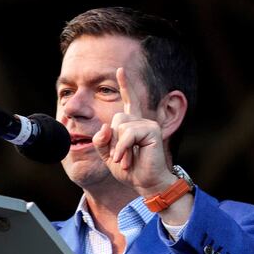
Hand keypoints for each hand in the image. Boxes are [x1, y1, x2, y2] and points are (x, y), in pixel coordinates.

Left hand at [92, 68, 174, 197]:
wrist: (145, 183)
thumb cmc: (129, 169)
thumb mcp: (108, 155)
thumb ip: (101, 141)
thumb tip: (104, 126)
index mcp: (131, 125)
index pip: (128, 101)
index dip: (125, 85)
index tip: (120, 70)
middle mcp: (141, 121)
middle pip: (116, 119)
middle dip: (112, 141)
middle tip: (118, 157)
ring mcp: (148, 124)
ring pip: (121, 126)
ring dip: (118, 147)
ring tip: (124, 160)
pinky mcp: (152, 130)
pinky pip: (128, 134)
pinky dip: (123, 148)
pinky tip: (127, 159)